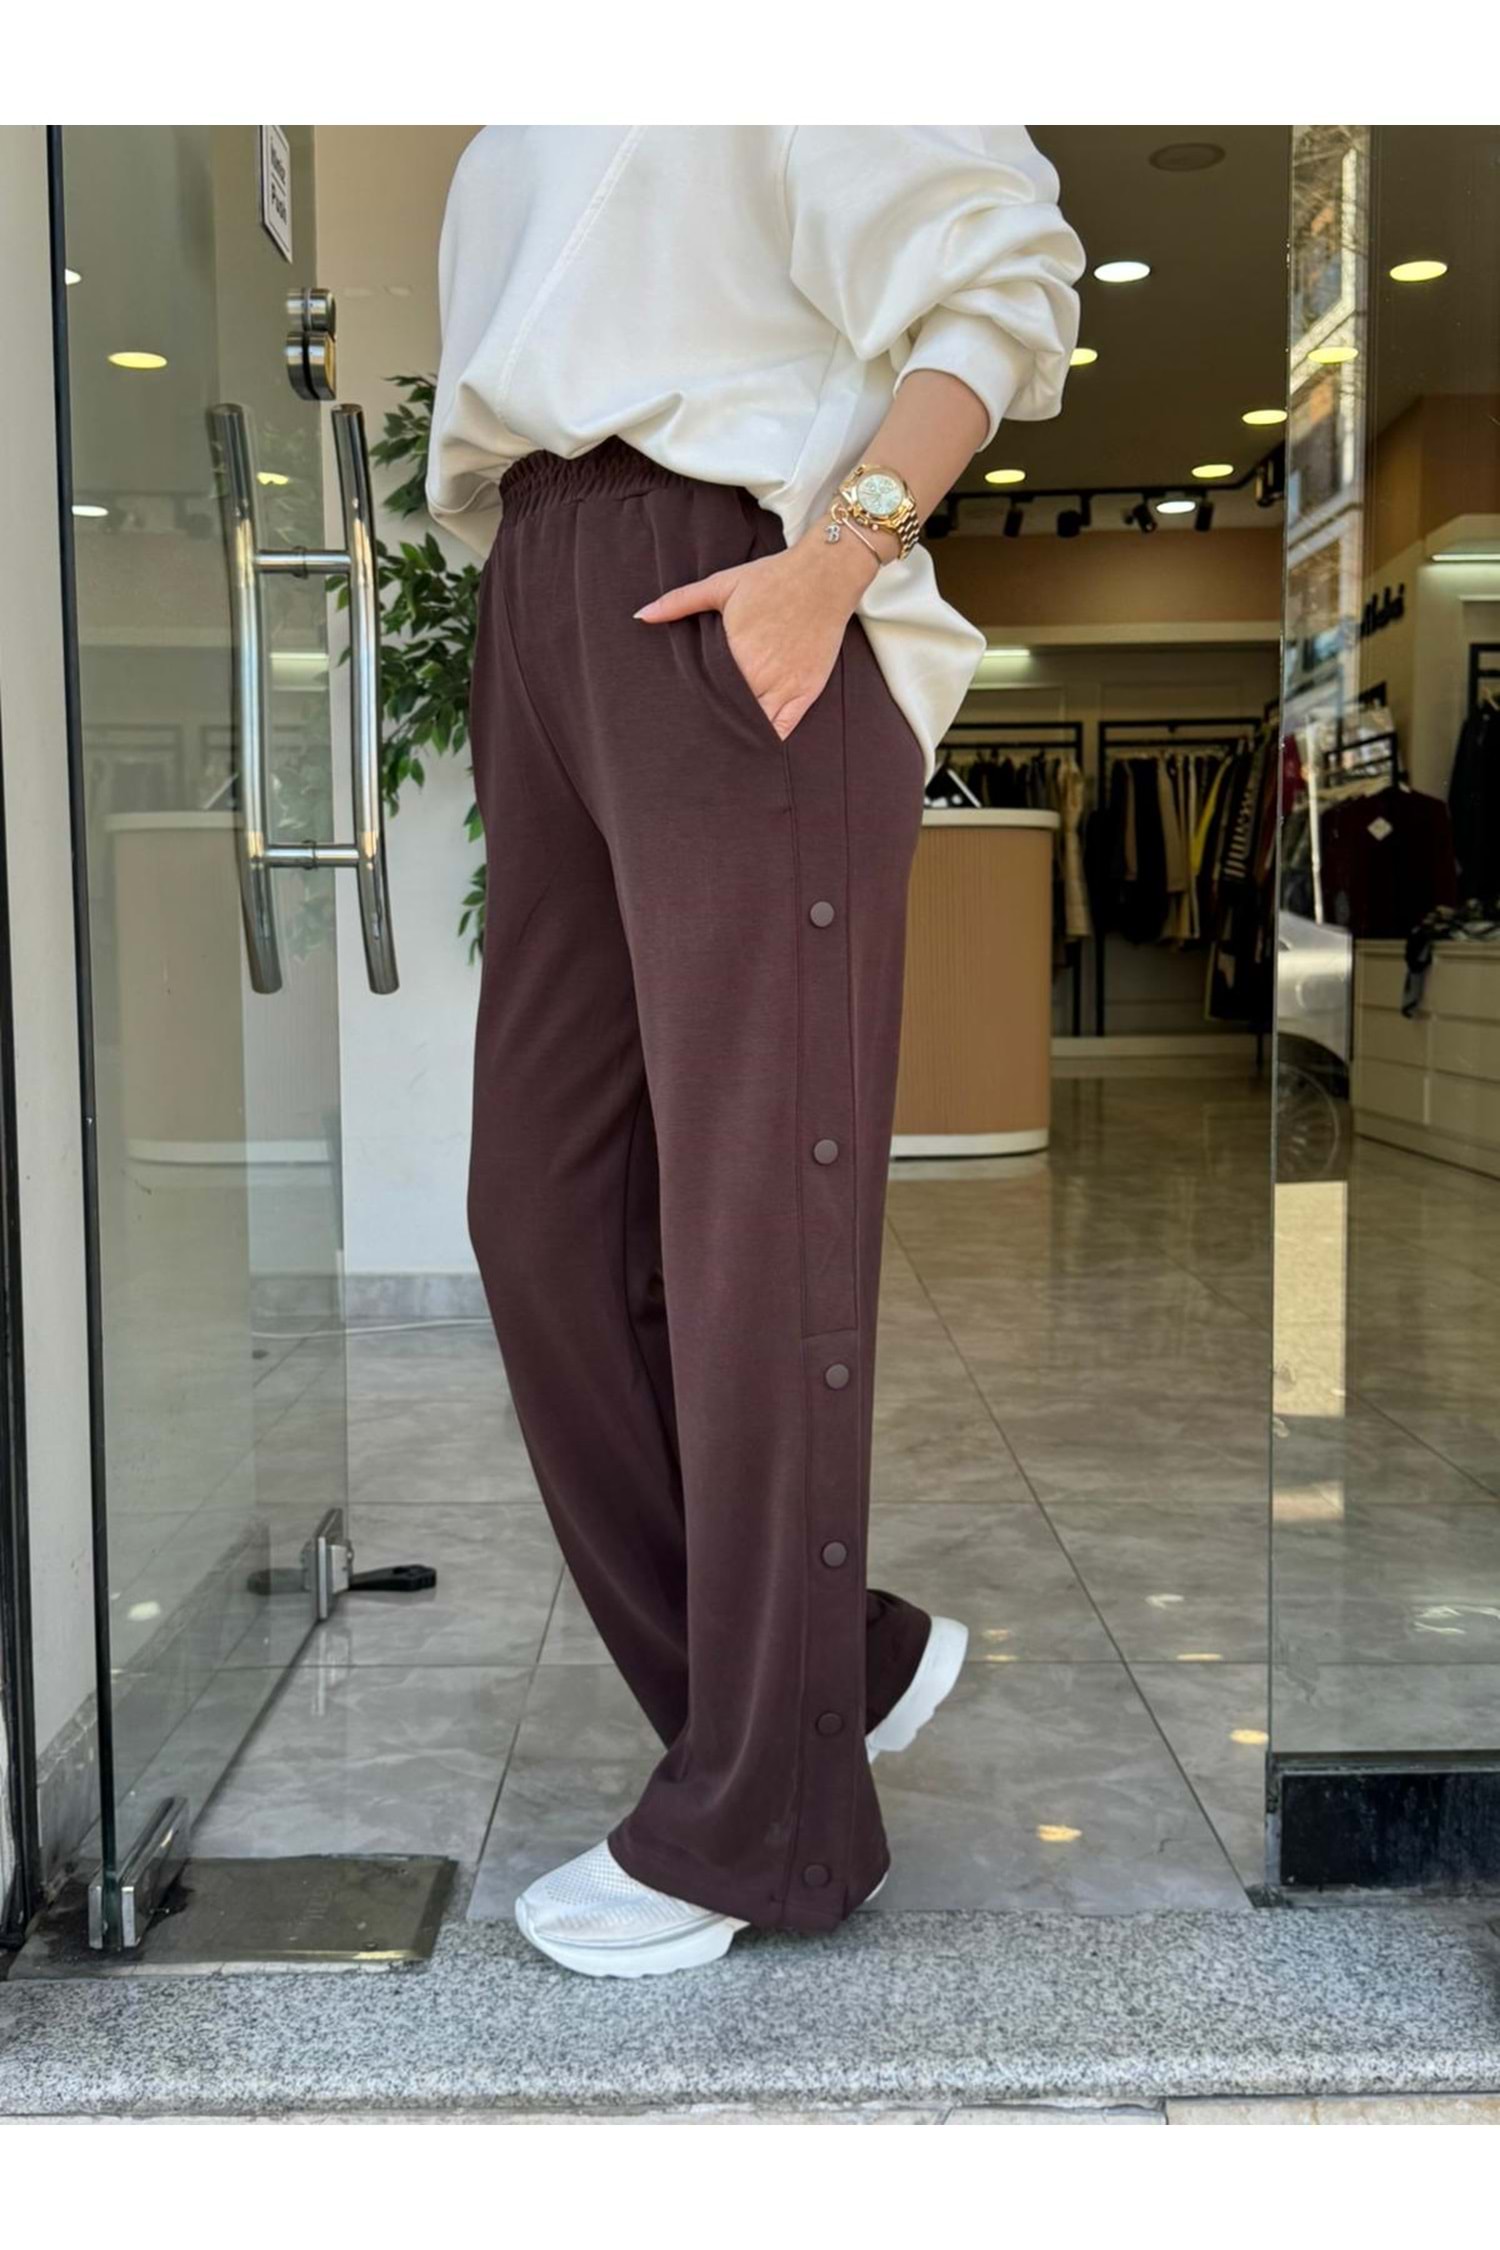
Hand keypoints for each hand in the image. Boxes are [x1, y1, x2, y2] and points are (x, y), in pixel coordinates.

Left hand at [634, 525, 879, 740]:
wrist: (824, 576)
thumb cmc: (771, 578)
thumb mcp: (721, 584)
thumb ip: (679, 602)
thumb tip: (640, 614)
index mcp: (732, 652)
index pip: (703, 690)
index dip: (691, 703)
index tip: (677, 713)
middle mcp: (757, 674)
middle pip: (726, 711)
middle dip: (711, 720)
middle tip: (692, 738)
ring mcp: (784, 685)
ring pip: (752, 724)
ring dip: (736, 732)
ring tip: (718, 745)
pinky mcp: (806, 691)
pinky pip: (784, 727)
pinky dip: (768, 739)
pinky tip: (754, 745)